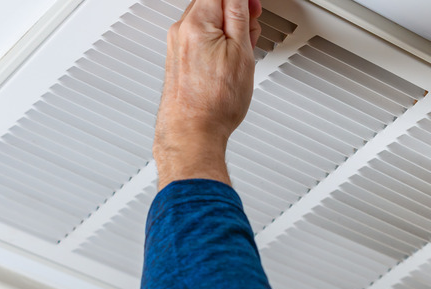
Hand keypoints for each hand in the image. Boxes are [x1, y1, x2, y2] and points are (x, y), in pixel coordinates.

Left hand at [153, 0, 261, 189]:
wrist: (193, 133)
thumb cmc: (215, 103)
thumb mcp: (241, 53)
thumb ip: (240, 16)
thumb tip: (240, 0)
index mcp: (197, 22)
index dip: (242, 0)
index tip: (253, 8)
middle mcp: (181, 29)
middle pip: (212, 2)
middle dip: (236, 11)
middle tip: (252, 29)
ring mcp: (177, 44)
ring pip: (207, 20)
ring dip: (228, 27)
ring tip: (242, 50)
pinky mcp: (178, 58)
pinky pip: (200, 37)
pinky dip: (217, 41)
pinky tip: (229, 59)